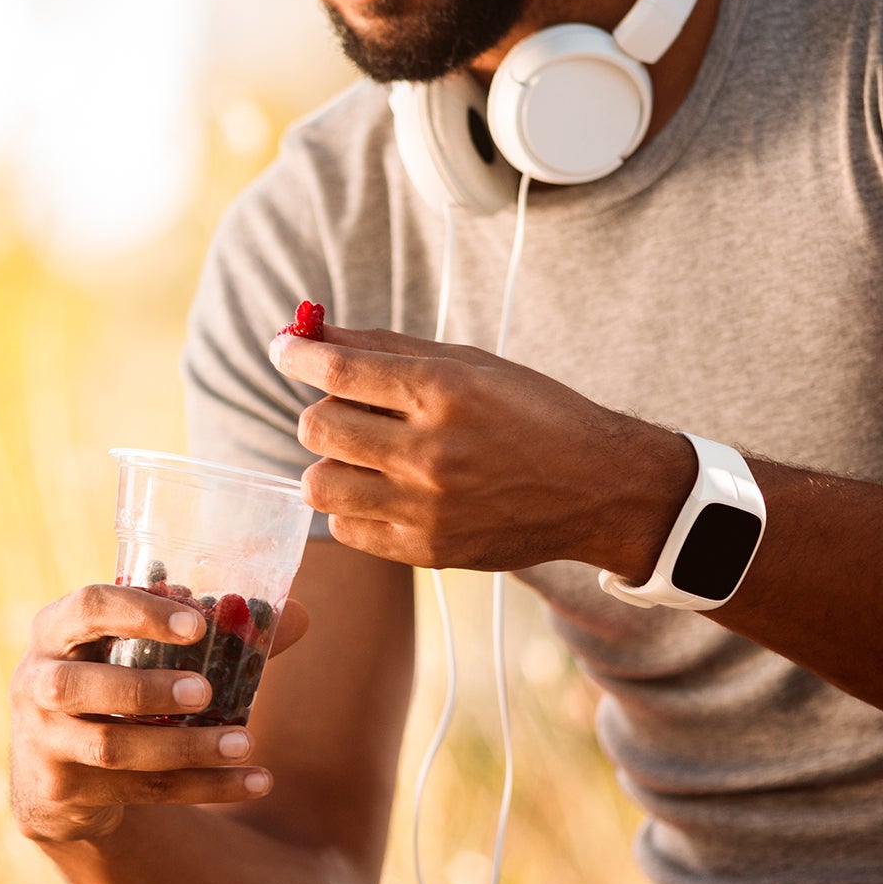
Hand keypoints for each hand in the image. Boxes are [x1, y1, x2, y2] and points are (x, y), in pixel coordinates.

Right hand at [8, 583, 311, 843]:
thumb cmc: (111, 684)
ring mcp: (45, 741)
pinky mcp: (65, 790)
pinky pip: (140, 791)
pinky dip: (202, 788)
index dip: (140, 613)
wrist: (50, 775)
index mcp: (55, 629)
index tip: (198, 622)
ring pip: (113, 748)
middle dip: (145, 688)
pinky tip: (254, 781)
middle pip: (77, 685)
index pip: (87, 607)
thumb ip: (211, 633)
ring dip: (183, 748)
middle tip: (206, 691)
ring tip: (245, 742)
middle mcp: (35, 682)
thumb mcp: (137, 652)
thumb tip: (298, 616)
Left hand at [269, 324, 688, 575]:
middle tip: (344, 409)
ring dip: (329, 463)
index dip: (296, 355)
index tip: (284, 349)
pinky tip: (383, 491)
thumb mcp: (468, 364)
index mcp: (444, 392)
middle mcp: (431, 451)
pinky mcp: (427, 552)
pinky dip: (351, 507)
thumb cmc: (532, 413)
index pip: (339, 370)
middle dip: (318, 411)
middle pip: (317, 427)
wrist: (598, 488)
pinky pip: (345, 529)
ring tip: (361, 455)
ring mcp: (427, 508)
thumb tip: (312, 332)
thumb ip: (385, 348)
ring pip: (318, 484)